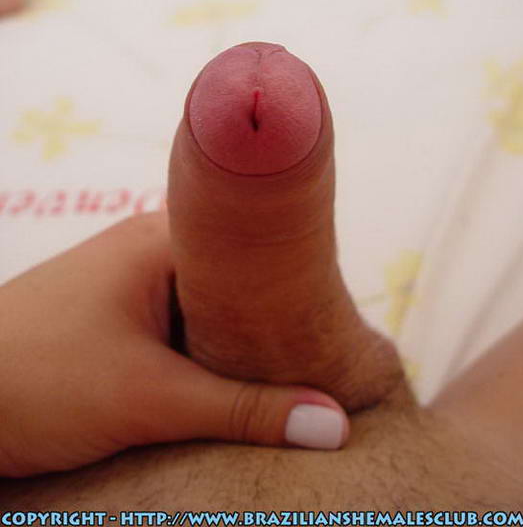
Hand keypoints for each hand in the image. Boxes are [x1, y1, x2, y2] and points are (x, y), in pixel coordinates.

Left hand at [0, 212, 348, 477]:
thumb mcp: (150, 398)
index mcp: (162, 238)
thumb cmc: (39, 381)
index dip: (300, 285)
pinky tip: (230, 380)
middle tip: (324, 357)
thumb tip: (334, 426)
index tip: (340, 325)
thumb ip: (244, 411)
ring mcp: (130, 279)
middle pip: (237, 280)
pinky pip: (182, 323)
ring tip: (290, 372)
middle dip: (274, 321)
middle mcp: (150, 247)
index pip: (254, 248)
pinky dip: (208, 349)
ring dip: (240, 340)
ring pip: (210, 305)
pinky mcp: (116, 312)